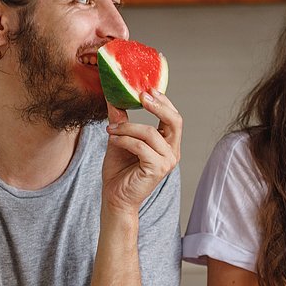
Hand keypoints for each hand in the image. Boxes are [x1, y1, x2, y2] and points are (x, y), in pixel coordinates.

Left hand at [102, 90, 180, 214]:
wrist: (115, 197)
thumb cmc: (120, 171)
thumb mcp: (120, 139)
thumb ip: (121, 120)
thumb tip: (114, 97)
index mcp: (168, 143)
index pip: (173, 117)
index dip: (163, 101)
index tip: (146, 88)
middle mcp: (172, 152)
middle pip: (175, 121)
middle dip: (158, 105)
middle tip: (141, 95)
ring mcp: (167, 161)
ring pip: (151, 133)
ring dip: (127, 128)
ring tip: (111, 129)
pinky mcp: (157, 169)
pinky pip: (141, 146)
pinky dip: (124, 140)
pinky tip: (113, 139)